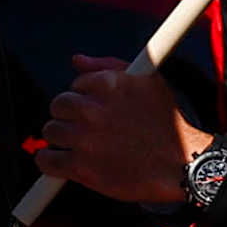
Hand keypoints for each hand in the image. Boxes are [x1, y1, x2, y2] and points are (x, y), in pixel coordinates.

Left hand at [33, 58, 211, 208]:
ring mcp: (84, 138)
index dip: (87, 97)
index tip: (99, 109)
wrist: (181, 165)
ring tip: (84, 145)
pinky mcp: (80, 166)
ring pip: (50, 131)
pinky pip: (45, 159)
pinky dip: (49, 161)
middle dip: (71, 115)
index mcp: (109, 84)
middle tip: (88, 127)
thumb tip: (77, 60)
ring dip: (62, 138)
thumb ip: (109, 66)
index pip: (76, 85)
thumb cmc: (167, 124)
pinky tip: (63, 162)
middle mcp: (93, 109)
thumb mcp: (149, 83)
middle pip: (58, 105)